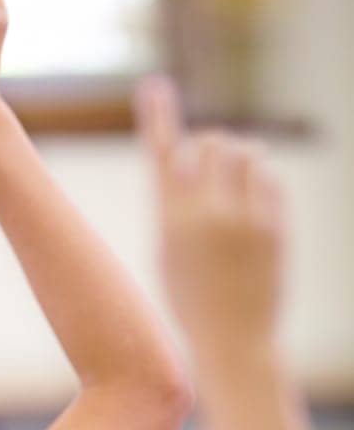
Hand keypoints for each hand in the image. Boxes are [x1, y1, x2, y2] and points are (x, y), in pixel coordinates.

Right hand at [139, 77, 285, 360]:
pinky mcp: (275, 227)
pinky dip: (260, 182)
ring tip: (234, 178)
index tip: (153, 86)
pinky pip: (269, 180)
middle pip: (212, 143)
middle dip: (211, 144)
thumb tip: (186, 156)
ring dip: (239, 156)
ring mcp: (245, 220)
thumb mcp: (168, 253)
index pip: (163, 156)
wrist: (232, 342)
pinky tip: (252, 204)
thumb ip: (175, 204)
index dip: (158, 117)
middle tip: (209, 158)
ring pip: (247, 152)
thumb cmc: (191, 300)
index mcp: (171, 223)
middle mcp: (208, 216)